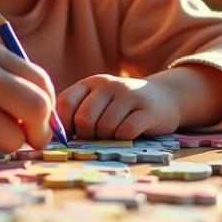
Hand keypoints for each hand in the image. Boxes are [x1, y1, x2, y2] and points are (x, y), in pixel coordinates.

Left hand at [56, 74, 180, 139]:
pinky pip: (126, 132)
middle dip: (88, 134)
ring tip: (116, 131)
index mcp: (90, 82)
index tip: (72, 135)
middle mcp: (108, 84)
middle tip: (98, 134)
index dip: (64, 125)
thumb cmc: (122, 107)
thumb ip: (77, 113)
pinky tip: (130, 133)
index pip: (65, 103)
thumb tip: (56, 137)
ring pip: (105, 128)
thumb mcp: (99, 102)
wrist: (164, 96)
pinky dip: (124, 138)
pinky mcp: (148, 109)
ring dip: (108, 137)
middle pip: (84, 119)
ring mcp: (129, 95)